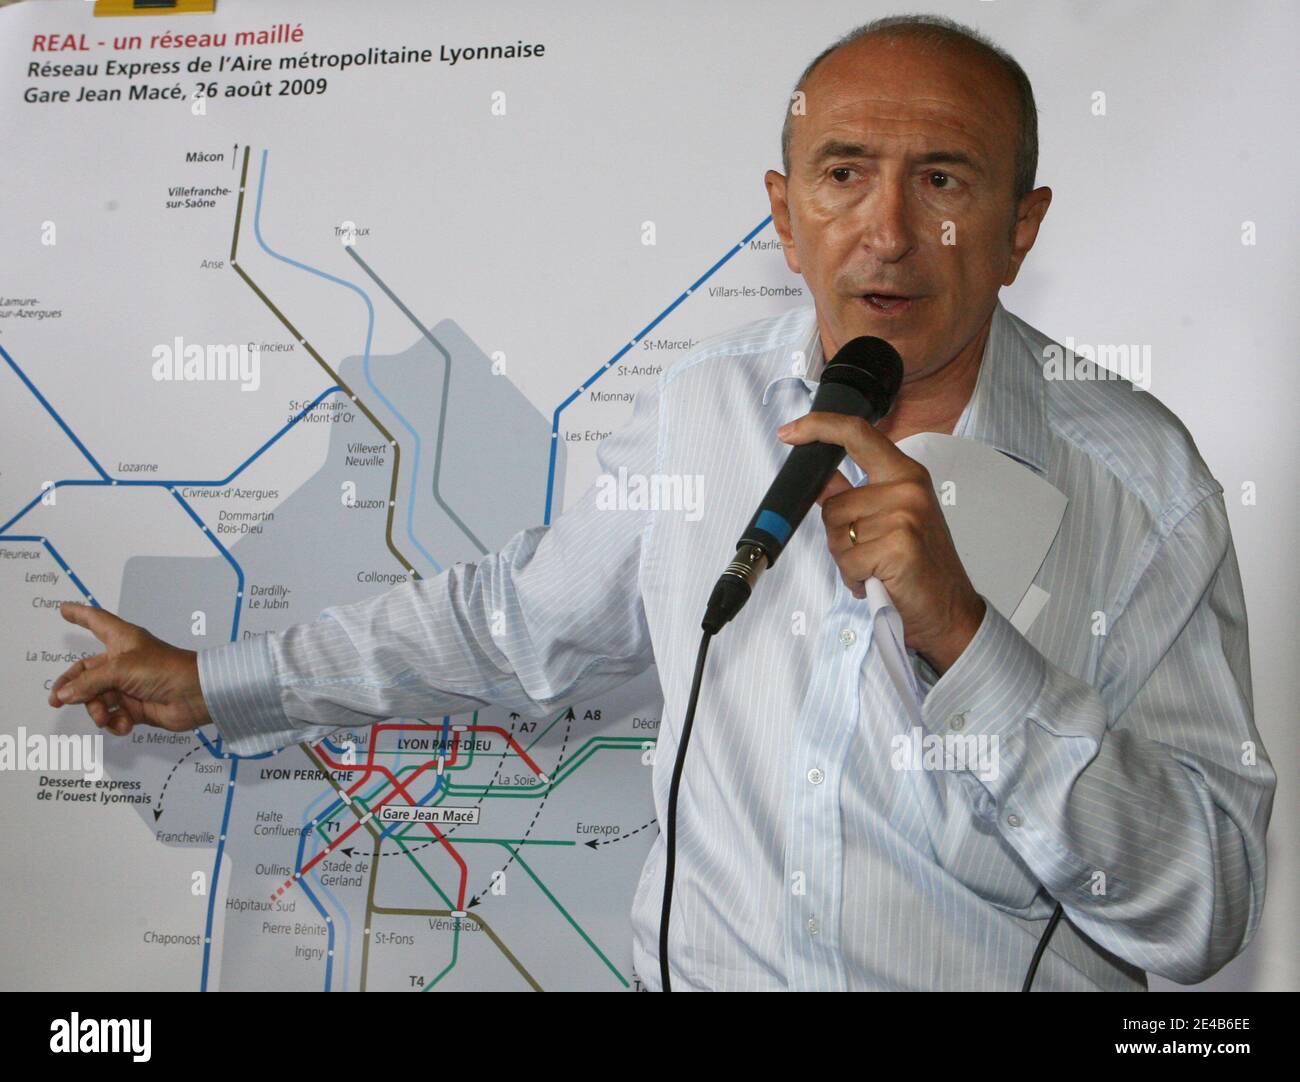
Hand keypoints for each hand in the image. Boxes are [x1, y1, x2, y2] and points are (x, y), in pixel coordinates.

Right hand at [48, 601, 211, 737]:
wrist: (196, 695)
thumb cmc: (164, 669)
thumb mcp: (120, 670)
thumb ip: (88, 683)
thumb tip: (64, 694)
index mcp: (121, 640)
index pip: (96, 621)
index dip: (80, 615)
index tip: (64, 609)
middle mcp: (123, 661)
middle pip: (86, 672)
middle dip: (72, 688)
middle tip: (57, 701)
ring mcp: (129, 685)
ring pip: (98, 698)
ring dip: (97, 710)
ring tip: (104, 717)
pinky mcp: (137, 707)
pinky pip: (114, 716)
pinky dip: (115, 722)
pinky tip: (124, 724)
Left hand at [777, 412, 985, 673]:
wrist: (950, 610)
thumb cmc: (921, 567)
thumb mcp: (893, 519)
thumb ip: (856, 496)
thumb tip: (821, 480)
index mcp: (905, 474)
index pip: (858, 433)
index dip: (819, 427)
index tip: (789, 432)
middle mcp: (906, 489)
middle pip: (834, 505)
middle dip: (839, 537)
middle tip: (870, 554)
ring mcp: (904, 516)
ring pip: (836, 536)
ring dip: (847, 561)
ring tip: (878, 568)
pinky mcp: (898, 546)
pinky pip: (847, 562)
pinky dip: (855, 579)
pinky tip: (878, 582)